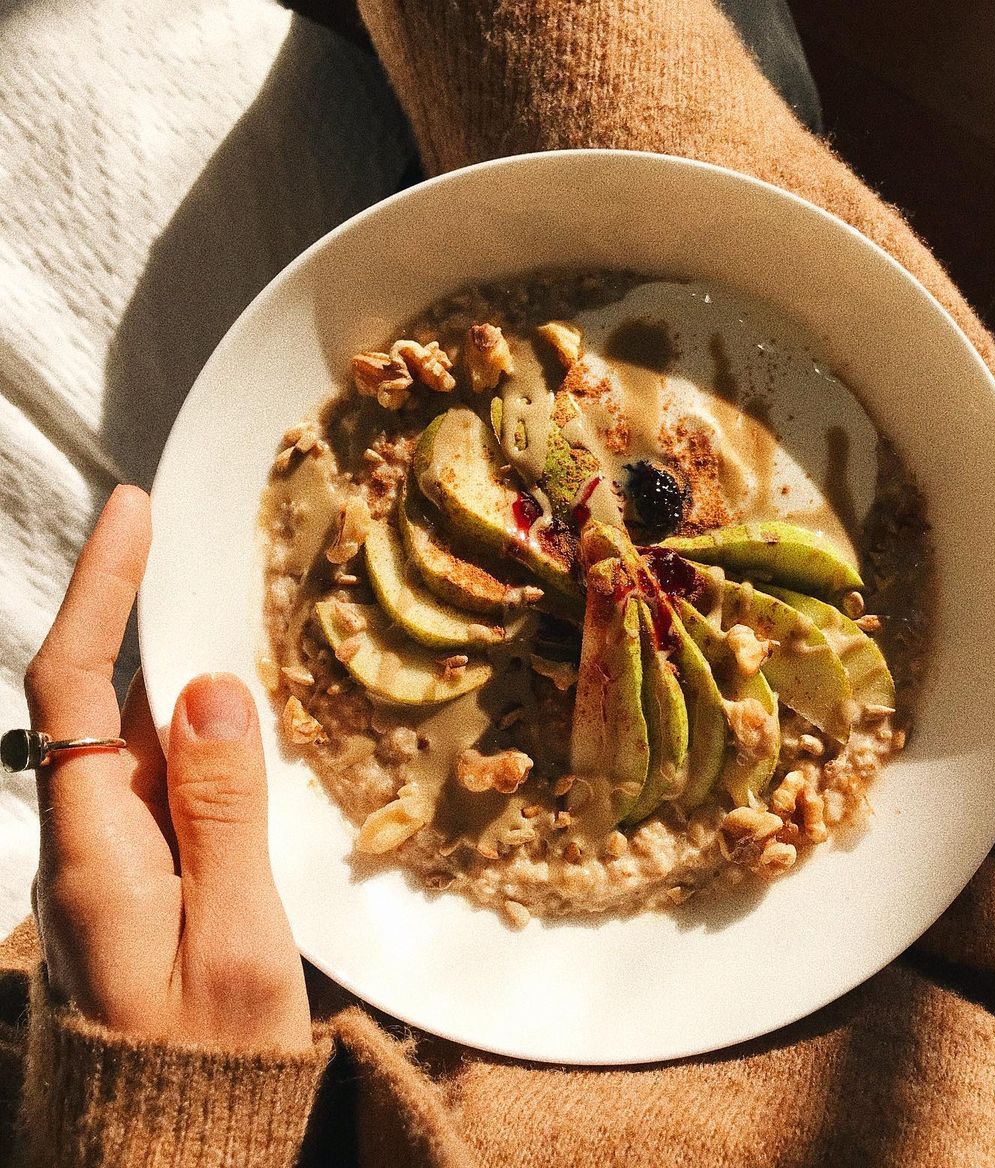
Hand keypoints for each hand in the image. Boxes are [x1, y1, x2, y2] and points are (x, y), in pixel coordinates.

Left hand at [26, 486, 311, 1051]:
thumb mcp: (237, 939)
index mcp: (92, 853)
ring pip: (140, 741)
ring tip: (259, 645)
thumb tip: (207, 687)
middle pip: (104, 701)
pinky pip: (164, 784)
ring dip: (187, 686)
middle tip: (225, 565)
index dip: (98, 591)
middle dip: (153, 622)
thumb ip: (221, 811)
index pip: (70, 686)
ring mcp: (106, 862)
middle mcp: (83, 843)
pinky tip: (255, 742)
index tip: (133, 513)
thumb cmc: (206, 1066)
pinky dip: (204, 745)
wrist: (168, 1164)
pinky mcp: (136, 879)